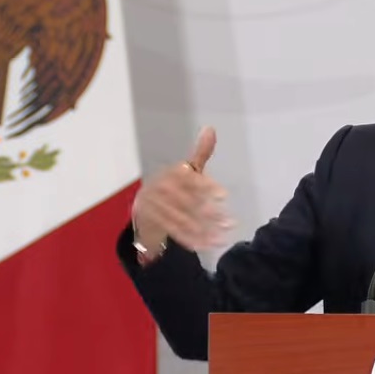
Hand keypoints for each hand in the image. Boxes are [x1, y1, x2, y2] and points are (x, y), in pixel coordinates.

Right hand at [131, 126, 231, 251]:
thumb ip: (200, 153)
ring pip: (182, 221)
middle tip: (230, 222)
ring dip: (205, 230)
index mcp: (168, 174)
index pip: (188, 179)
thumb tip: (211, 129)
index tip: (224, 196)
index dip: (206, 187)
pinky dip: (194, 240)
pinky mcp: (151, 224)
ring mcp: (152, 208)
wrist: (144, 208)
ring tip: (224, 236)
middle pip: (187, 203)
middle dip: (210, 214)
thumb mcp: (186, 169)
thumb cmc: (172, 186)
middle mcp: (157, 189)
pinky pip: (174, 233)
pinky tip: (210, 244)